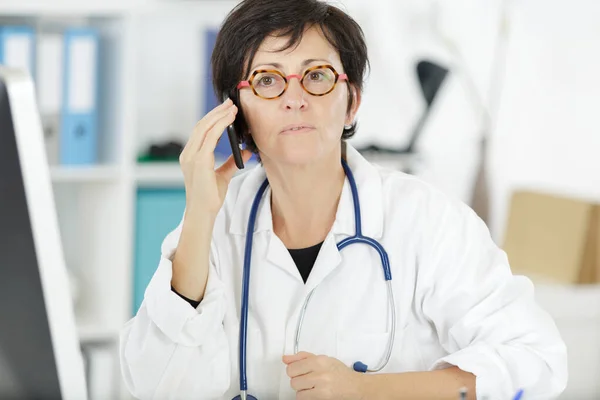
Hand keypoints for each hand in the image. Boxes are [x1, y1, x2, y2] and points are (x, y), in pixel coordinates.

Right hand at [179, 97, 252, 216]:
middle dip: (217, 112)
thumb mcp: (223, 175)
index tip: (226, 109)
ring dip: (220, 116)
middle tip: (231, 103)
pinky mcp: (199, 161)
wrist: (203, 213)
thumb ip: (231, 162)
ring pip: (205, 128)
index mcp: (190, 155)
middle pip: (202, 125)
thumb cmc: (210, 197)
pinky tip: (230, 120)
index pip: (201, 130)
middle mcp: (188, 154)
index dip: (213, 117)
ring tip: (232, 108)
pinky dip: (221, 126)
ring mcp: (191, 157)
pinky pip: (210, 137)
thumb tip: (245, 150)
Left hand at [282, 351, 365, 399]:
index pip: (293, 367)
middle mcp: (320, 373)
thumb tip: (285, 358)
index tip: (300, 371)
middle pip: (293, 379)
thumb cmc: (339, 372)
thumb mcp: (323, 359)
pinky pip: (302, 398)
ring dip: (301, 389)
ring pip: (297, 389)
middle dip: (298, 380)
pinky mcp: (322, 397)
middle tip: (307, 379)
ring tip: (312, 386)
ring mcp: (321, 386)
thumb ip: (303, 357)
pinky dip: (306, 396)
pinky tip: (314, 392)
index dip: (294, 370)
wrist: (355, 387)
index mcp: (319, 360)